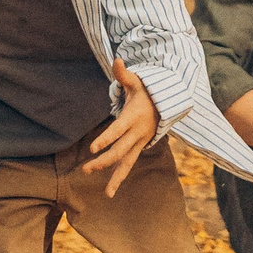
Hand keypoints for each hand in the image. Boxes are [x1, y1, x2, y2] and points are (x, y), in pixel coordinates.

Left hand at [84, 63, 159, 196]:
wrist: (166, 104)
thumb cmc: (145, 91)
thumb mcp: (136, 81)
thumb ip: (123, 73)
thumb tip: (117, 59)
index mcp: (133, 118)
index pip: (118, 130)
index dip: (106, 139)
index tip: (92, 149)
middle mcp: (137, 134)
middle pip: (120, 151)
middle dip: (104, 161)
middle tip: (86, 168)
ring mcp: (139, 143)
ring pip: (127, 163)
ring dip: (115, 177)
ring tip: (107, 193)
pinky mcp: (138, 148)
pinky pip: (129, 165)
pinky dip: (120, 178)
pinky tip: (110, 191)